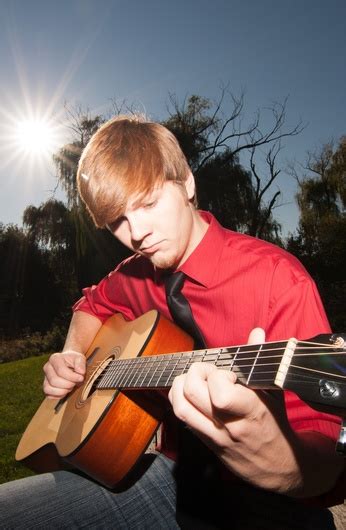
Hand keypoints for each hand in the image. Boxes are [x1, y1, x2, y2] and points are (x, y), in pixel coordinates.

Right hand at [43, 350, 85, 398]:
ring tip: (71, 386)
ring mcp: (45, 377)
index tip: (81, 378)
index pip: (60, 370)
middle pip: (54, 380)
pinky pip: (49, 395)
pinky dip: (59, 395)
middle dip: (68, 384)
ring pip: (48, 389)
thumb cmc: (74, 361)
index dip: (72, 377)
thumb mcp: (80, 358)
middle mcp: (47, 367)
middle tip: (75, 382)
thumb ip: (81, 363)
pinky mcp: (46, 386)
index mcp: (54, 358)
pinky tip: (66, 390)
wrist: (70, 363)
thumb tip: (81, 372)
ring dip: (63, 391)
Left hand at [168, 328, 300, 493]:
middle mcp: (229, 425)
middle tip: (207, 371)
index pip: (220, 392)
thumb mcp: (273, 391)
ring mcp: (214, 435)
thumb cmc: (276, 423)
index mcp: (250, 411)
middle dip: (194, 373)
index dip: (219, 375)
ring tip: (193, 379)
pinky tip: (189, 392)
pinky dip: (179, 400)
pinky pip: (182, 419)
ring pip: (181, 408)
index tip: (229, 374)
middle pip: (192, 394)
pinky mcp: (205, 442)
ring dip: (180, 386)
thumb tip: (256, 332)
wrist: (278, 465)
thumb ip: (261, 359)